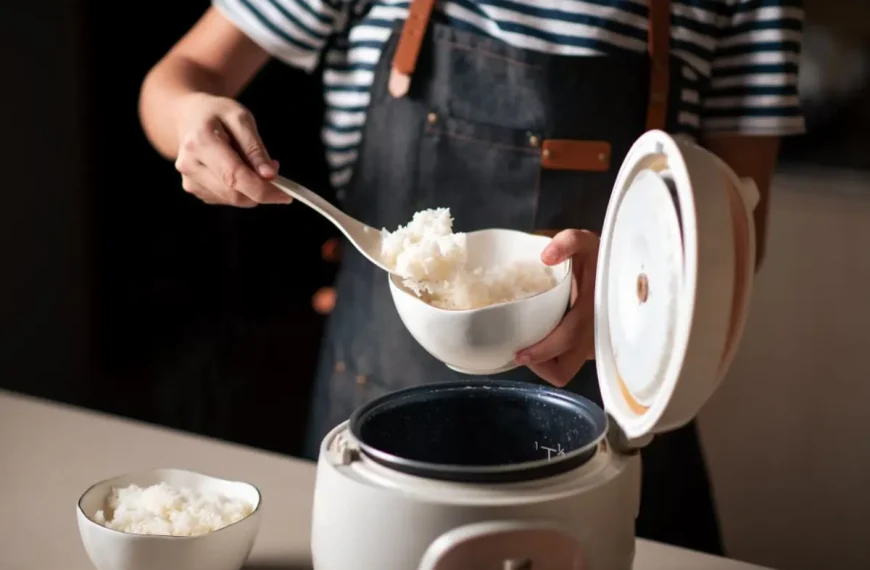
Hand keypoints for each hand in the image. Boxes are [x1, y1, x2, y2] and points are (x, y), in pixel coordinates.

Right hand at [173, 93, 291, 206]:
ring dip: (250, 189)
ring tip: (251, 163)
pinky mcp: (192, 188)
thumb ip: (255, 148)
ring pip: (231, 199)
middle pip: (234, 193)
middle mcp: (189, 164)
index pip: (234, 176)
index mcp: (201, 142)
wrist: (188, 116)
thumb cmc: (217, 114)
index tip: (286, 195)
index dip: (262, 190)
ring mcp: (189, 179)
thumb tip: (269, 176)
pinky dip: (239, 189)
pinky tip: (236, 169)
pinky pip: (225, 198)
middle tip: (273, 171)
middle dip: (261, 189)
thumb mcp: (241, 119)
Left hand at [515, 229, 599, 386]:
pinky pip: (568, 364)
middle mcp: (595, 334)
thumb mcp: (584, 242)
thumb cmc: (597, 258)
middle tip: (520, 350)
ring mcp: (593, 345)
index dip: (543, 351)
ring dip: (545, 364)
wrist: (618, 269)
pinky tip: (541, 340)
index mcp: (593, 310)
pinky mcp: (589, 349)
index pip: (568, 338)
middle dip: (539, 365)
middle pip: (564, 370)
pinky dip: (553, 359)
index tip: (519, 353)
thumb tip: (546, 256)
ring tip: (529, 344)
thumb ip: (568, 242)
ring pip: (565, 371)